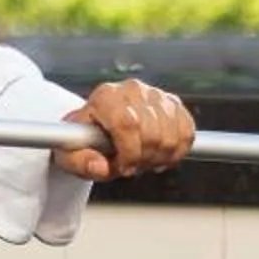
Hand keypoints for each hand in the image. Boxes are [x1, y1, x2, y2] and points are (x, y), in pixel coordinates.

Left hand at [56, 78, 195, 181]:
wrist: (99, 124)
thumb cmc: (83, 139)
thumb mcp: (71, 154)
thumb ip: (80, 162)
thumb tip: (98, 166)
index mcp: (104, 97)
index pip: (127, 124)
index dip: (130, 152)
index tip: (125, 168)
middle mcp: (132, 90)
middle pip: (152, 132)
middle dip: (144, 159)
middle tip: (133, 167)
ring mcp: (155, 94)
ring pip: (172, 135)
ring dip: (161, 157)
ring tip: (144, 161)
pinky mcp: (173, 102)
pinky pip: (187, 132)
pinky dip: (178, 151)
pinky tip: (162, 156)